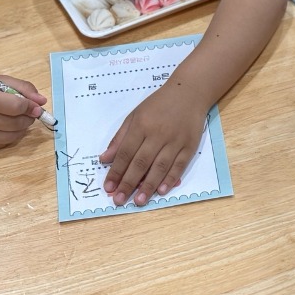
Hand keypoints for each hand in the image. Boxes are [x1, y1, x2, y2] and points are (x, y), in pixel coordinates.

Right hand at [0, 74, 47, 152]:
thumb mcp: (0, 81)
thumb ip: (23, 89)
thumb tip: (42, 102)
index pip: (16, 107)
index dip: (30, 106)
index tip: (36, 105)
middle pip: (16, 123)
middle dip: (28, 117)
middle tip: (29, 112)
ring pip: (12, 137)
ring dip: (21, 128)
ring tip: (18, 119)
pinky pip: (2, 145)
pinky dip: (9, 136)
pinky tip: (5, 127)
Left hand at [100, 84, 208, 206]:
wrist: (189, 93)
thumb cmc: (159, 104)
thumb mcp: (135, 115)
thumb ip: (120, 138)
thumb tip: (105, 159)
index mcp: (141, 125)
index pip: (125, 152)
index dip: (116, 171)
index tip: (108, 187)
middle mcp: (158, 134)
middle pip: (141, 162)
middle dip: (128, 183)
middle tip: (119, 200)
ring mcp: (175, 141)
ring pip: (160, 166)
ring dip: (148, 185)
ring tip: (138, 201)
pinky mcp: (190, 146)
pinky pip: (179, 165)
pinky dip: (170, 179)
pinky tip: (161, 191)